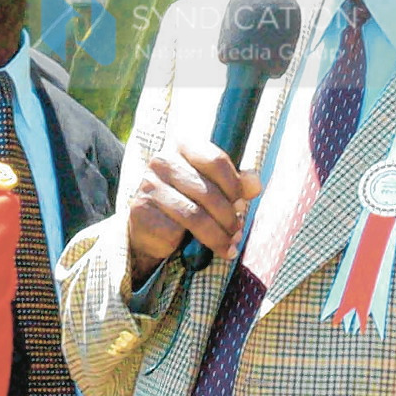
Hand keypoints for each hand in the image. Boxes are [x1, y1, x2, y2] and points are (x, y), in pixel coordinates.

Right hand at [125, 138, 261, 284]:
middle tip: (238, 231)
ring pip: (195, 215)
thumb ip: (236, 184)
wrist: (151, 225)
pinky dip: (196, 243)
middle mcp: (162, 161)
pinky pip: (176, 230)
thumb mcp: (214, 187)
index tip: (241, 203)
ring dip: (217, 235)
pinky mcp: (140, 211)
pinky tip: (206, 250)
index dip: (234, 186)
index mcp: (182, 146)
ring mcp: (149, 185)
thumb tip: (255, 185)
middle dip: (228, 216)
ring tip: (229, 245)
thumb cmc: (187, 200)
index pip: (216, 161)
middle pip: (208, 192)